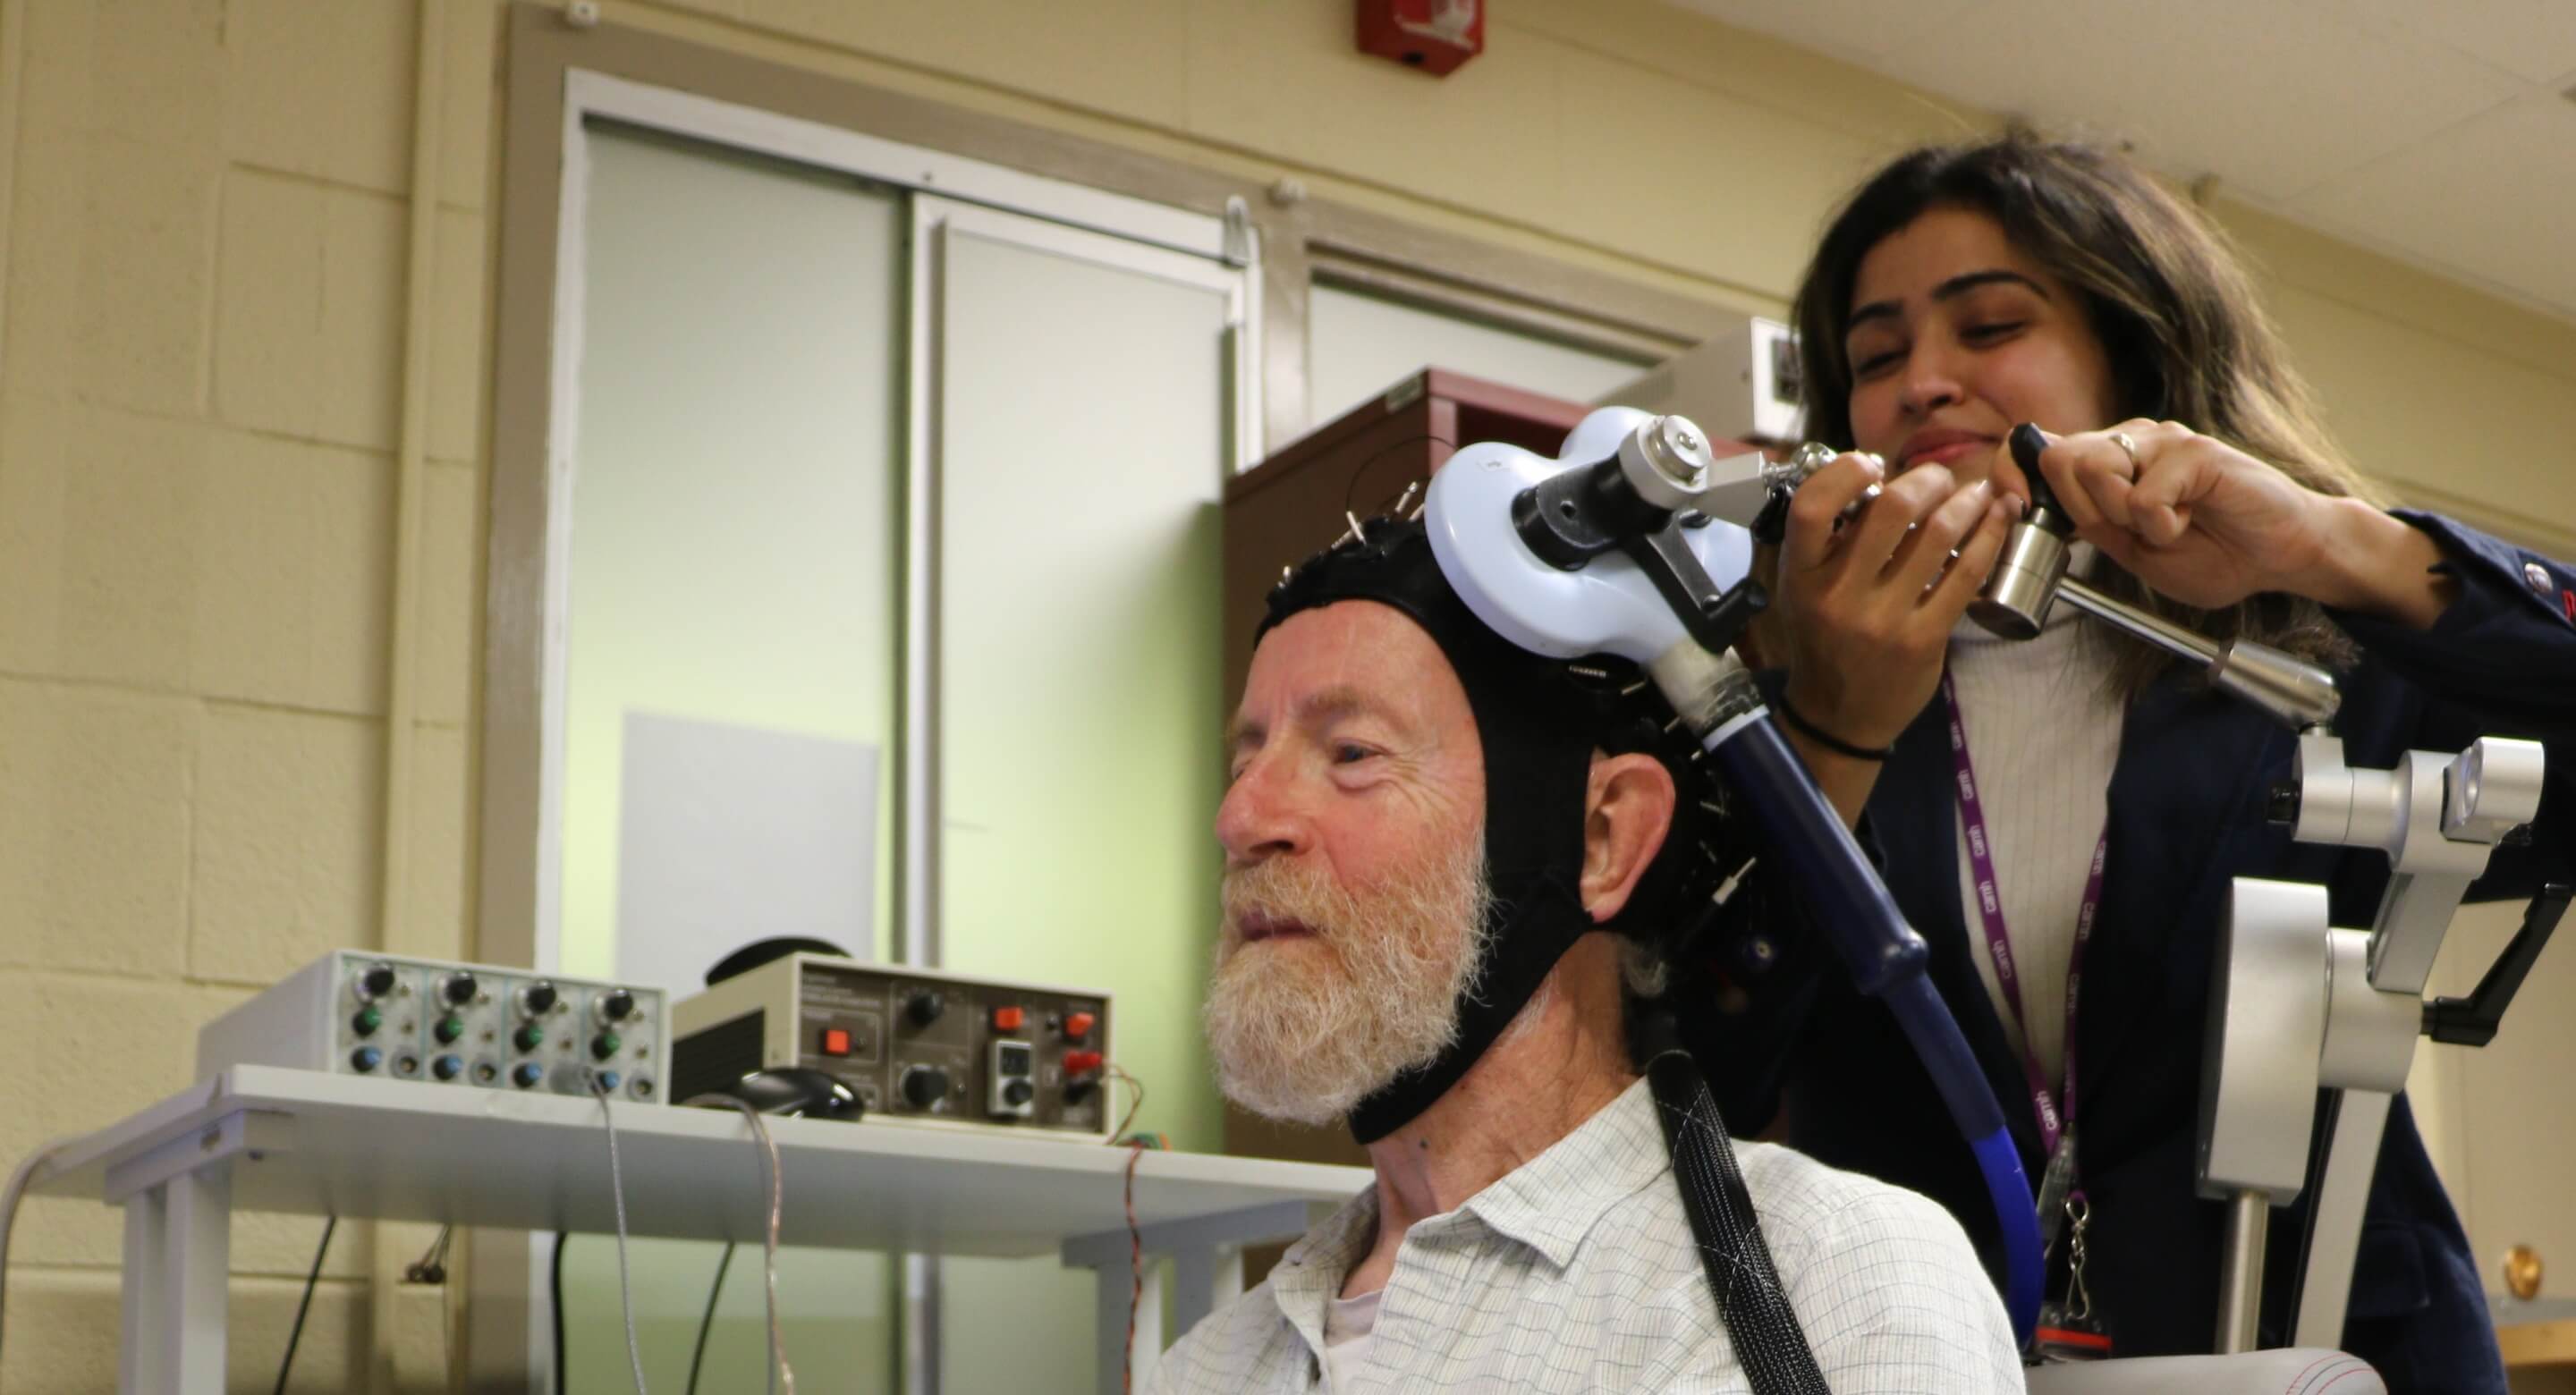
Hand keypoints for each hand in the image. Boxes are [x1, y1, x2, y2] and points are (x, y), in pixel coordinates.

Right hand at [1758, 451, 2020, 750]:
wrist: (1839, 715)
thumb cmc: (1825, 640)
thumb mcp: (1805, 590)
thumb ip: (1831, 541)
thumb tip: (1883, 480)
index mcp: (1802, 576)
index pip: (1813, 505)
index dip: (1846, 472)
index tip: (1872, 465)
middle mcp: (1839, 595)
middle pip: (1892, 509)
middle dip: (1927, 480)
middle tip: (1939, 479)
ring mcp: (1883, 620)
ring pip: (1939, 536)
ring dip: (1967, 501)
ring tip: (1977, 493)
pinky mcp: (1924, 638)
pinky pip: (1966, 574)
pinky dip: (1990, 536)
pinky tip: (1998, 519)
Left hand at [2029, 420, 2358, 610]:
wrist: (2282, 555)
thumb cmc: (2215, 552)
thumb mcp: (2132, 551)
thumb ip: (2089, 525)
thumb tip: (2033, 502)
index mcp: (2111, 462)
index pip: (2038, 448)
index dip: (2013, 474)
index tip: (2014, 507)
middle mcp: (2132, 440)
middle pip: (2060, 459)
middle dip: (2081, 510)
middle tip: (2129, 532)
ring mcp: (2164, 440)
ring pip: (2095, 469)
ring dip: (2121, 517)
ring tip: (2164, 527)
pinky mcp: (2195, 451)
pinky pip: (2144, 496)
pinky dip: (2162, 526)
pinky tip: (2191, 522)